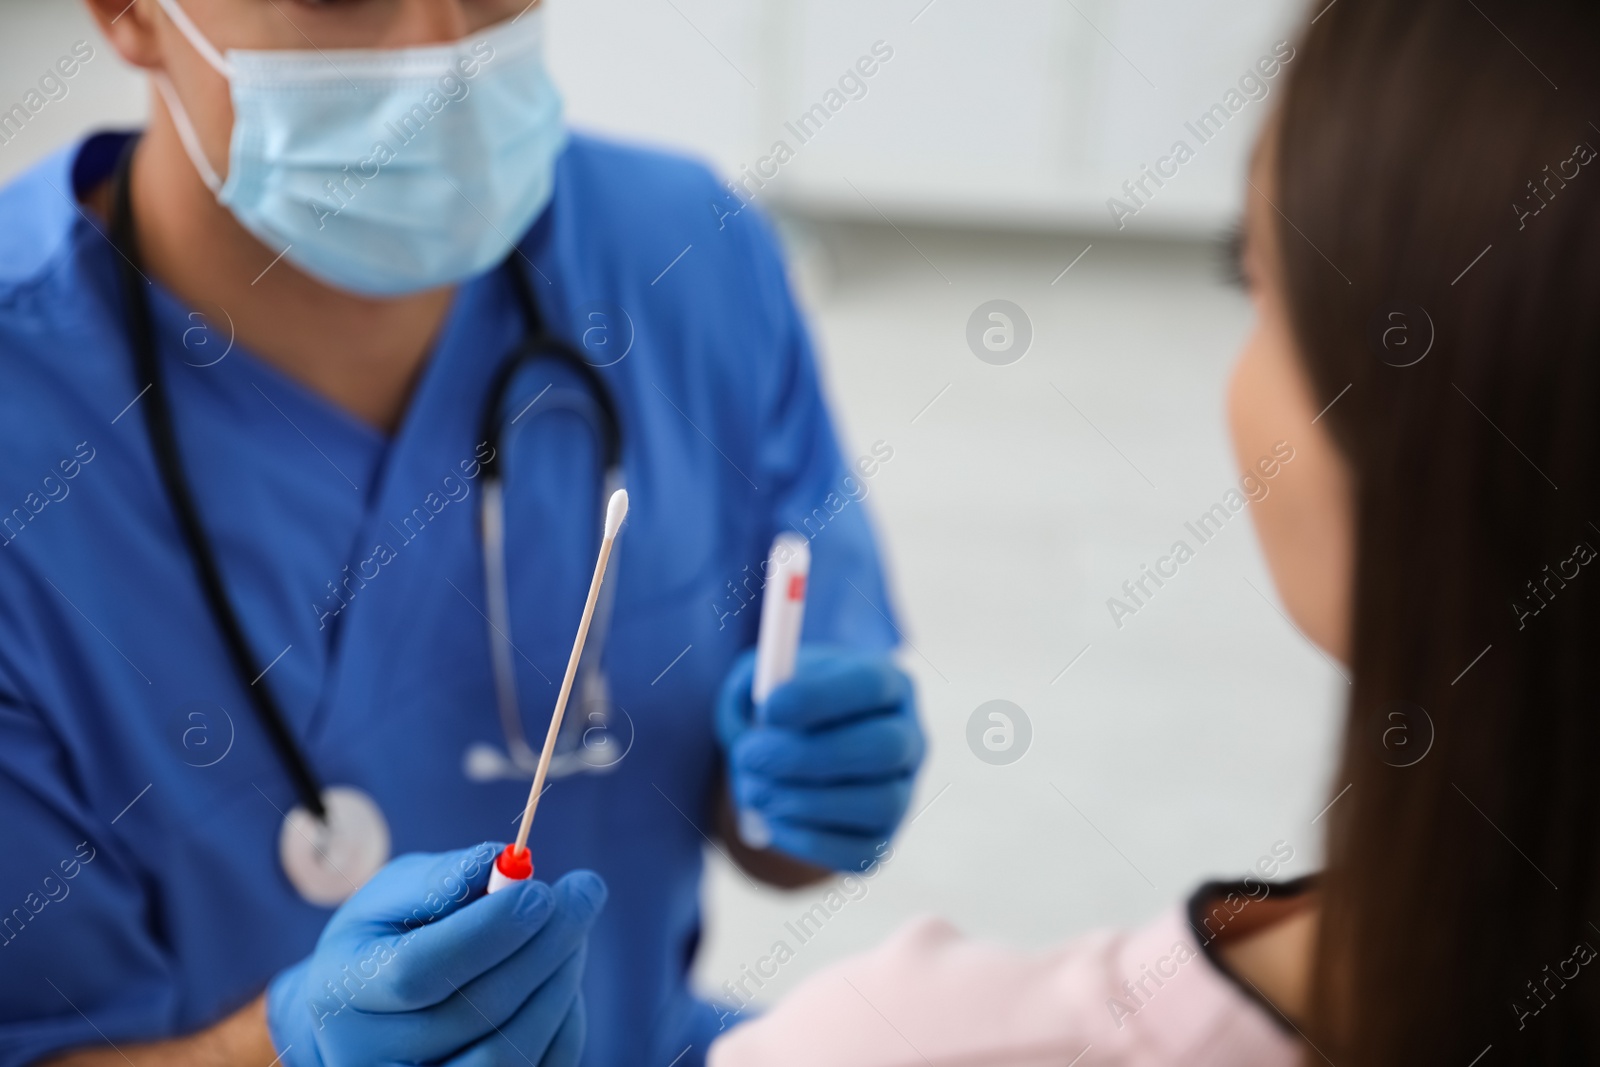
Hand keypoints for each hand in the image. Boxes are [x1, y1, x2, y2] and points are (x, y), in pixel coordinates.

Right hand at [266, 843, 605, 1066]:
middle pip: (475, 1012)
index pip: (418, 971)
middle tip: (583, 894)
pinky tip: (561, 977)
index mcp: (341, 990)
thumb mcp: (392, 897)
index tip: (540, 892)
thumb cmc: (386, 939)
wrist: (366, 1016)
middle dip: (543, 947)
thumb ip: (437, 881)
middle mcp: (365, 1057)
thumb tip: (496, 862)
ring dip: (558, 984)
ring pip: (509, 1053)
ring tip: (574, 932)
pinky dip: (563, 1023)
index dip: (487, 932)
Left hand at [717, 646, 922, 870]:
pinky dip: (808, 840)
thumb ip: (754, 687)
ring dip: (805, 801)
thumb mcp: (764, 681)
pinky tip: (772, 818)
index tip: (769, 709)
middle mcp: (908, 738)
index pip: (872, 685)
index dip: (820, 698)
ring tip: (753, 788)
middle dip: (809, 756)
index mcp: (888, 683)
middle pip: (884, 748)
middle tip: (750, 755)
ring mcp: (903, 793)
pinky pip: (861, 854)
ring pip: (879, 804)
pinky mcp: (884, 839)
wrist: (793, 756)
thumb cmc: (783, 709)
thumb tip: (755, 719)